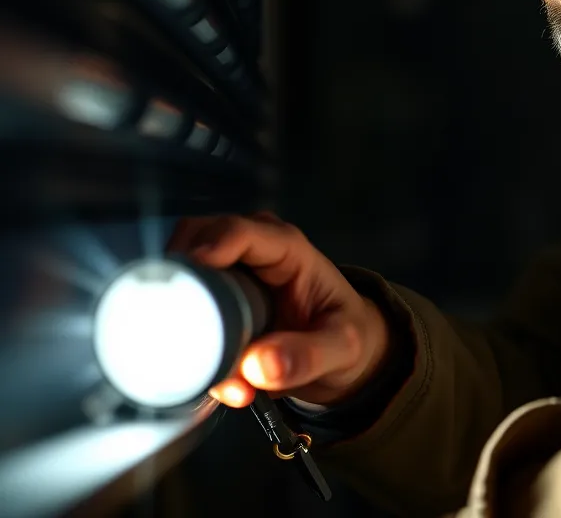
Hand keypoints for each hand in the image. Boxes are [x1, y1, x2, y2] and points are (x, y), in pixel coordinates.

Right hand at [166, 211, 389, 407]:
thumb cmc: (344, 334)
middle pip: (197, 237)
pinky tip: (208, 375)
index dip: (211, 244)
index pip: (242, 232)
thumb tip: (257, 367)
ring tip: (195, 357)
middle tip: (170, 317)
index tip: (187, 271)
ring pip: (180, 266)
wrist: (338, 352)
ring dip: (174, 304)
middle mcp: (253, 252)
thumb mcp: (342, 348)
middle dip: (177, 271)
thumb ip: (307, 356)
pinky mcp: (214, 299)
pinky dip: (178, 329)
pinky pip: (182, 300)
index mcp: (288, 249)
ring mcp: (229, 273)